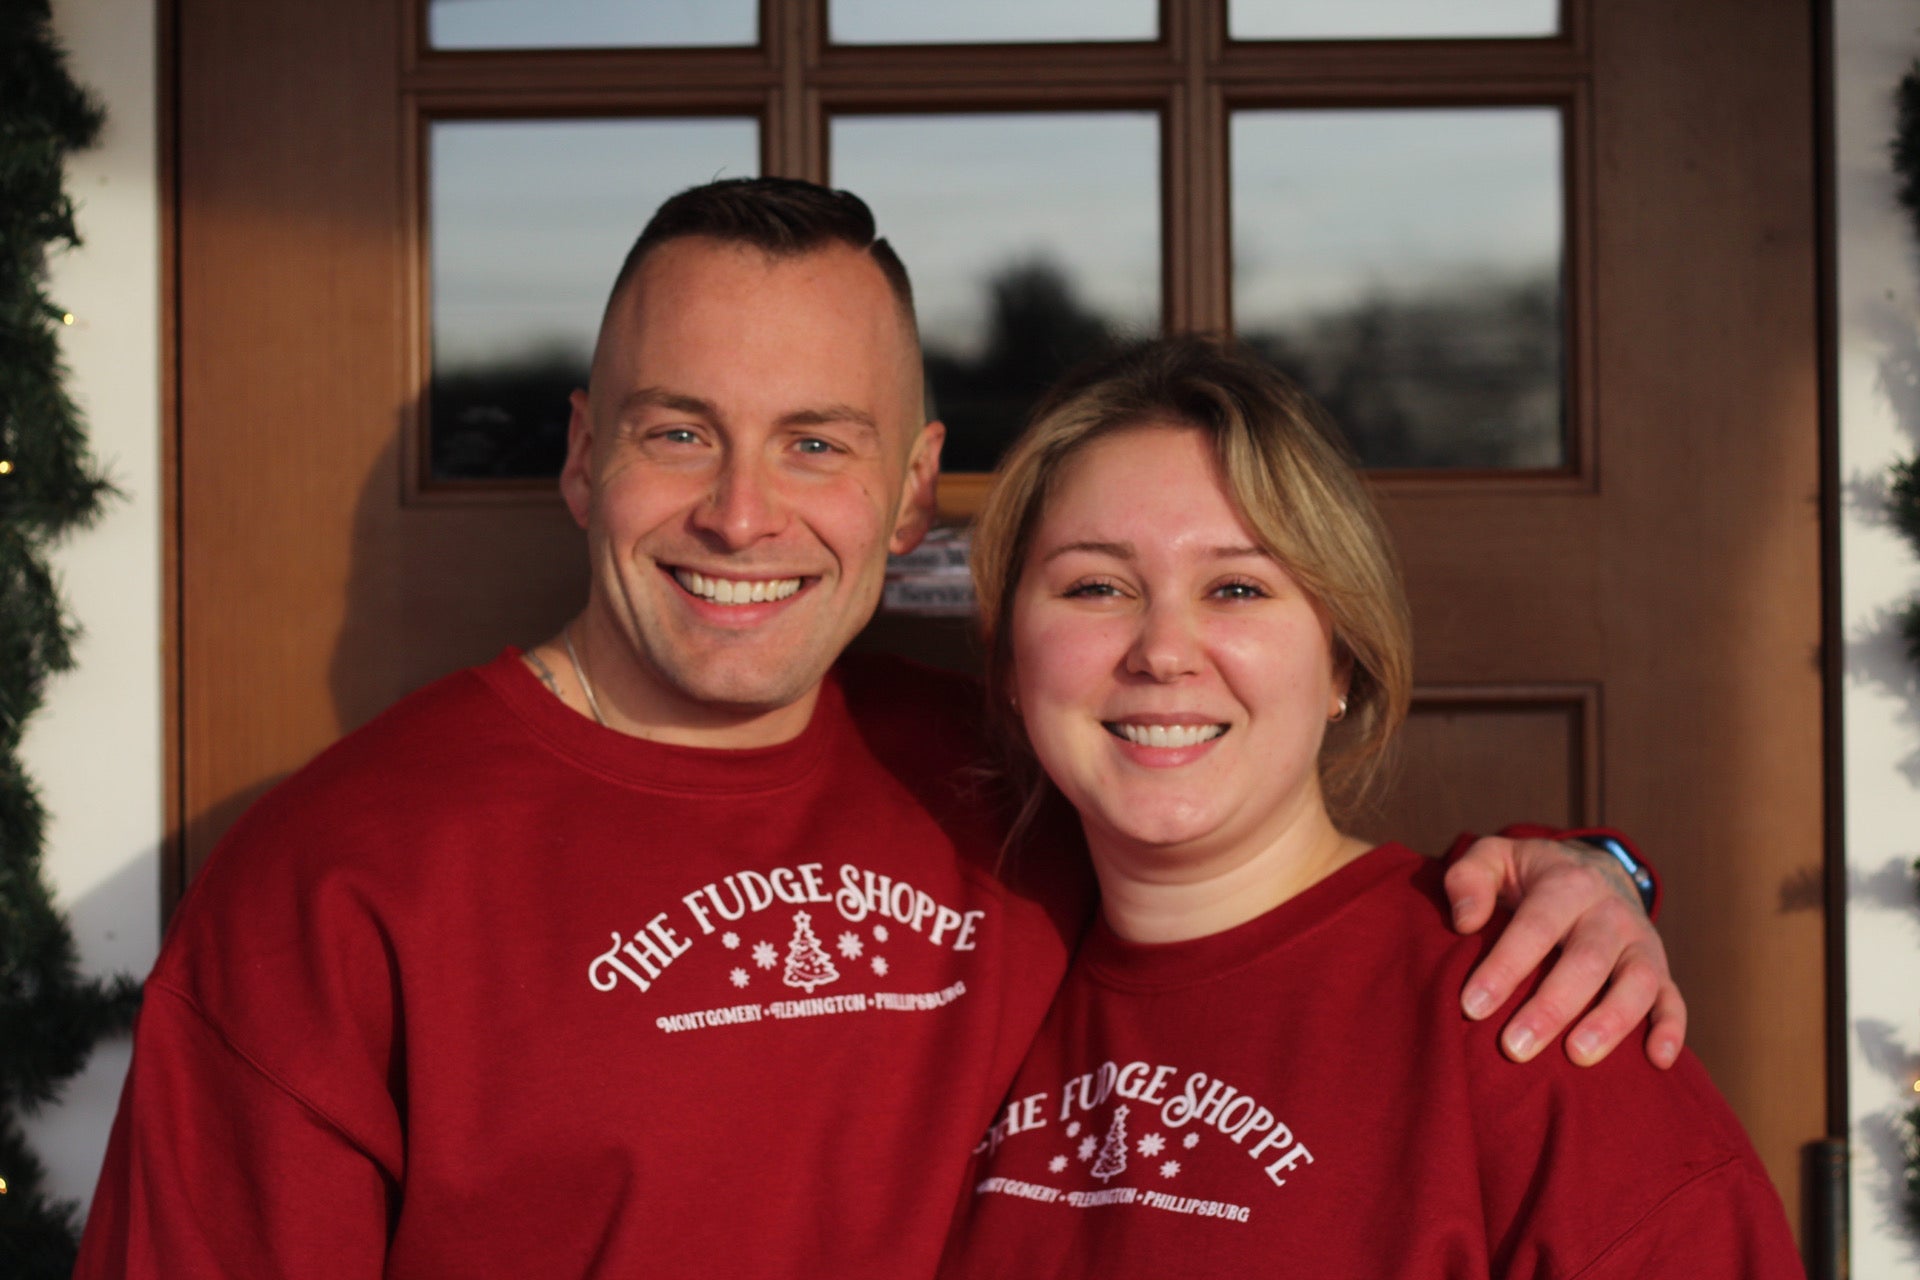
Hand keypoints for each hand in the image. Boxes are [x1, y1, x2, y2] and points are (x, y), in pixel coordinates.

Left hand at [1445, 836, 1685, 1068]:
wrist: (1595, 869)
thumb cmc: (1531, 875)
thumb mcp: (1494, 858)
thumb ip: (1468, 878)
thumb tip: (1465, 922)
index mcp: (1566, 884)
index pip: (1535, 927)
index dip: (1504, 967)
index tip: (1472, 1007)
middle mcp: (1610, 912)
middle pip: (1586, 961)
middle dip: (1551, 1007)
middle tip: (1515, 1047)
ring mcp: (1641, 941)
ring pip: (1636, 982)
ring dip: (1610, 1022)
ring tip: (1577, 1056)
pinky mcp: (1661, 969)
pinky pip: (1673, 999)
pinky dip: (1670, 1029)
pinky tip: (1657, 1060)